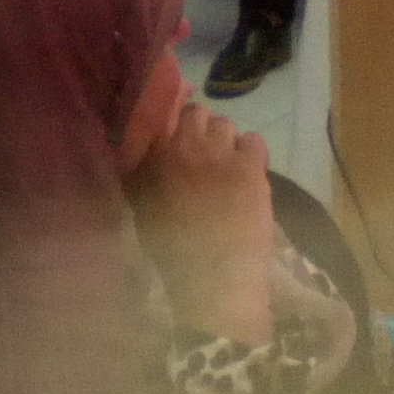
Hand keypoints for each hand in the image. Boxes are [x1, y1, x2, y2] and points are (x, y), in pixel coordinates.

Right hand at [127, 100, 273, 346]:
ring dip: (224, 140)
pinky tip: (246, 172)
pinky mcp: (250, 168)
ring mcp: (220, 154)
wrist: (212, 280)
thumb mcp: (140, 210)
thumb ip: (139, 176)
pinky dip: (250, 152)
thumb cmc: (171, 252)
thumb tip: (142, 155)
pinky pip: (254, 141)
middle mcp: (184, 146)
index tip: (175, 137)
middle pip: (196, 113)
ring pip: (225, 124)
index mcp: (152, 158)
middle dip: (199, 129)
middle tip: (202, 153)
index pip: (161, 115)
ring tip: (225, 165)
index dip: (171, 124)